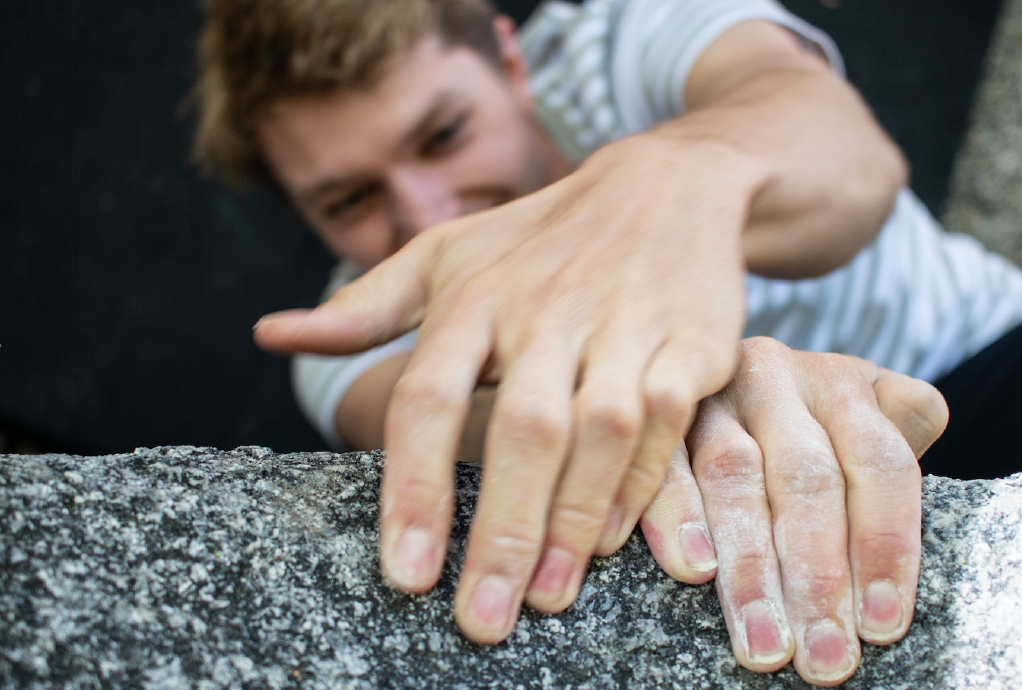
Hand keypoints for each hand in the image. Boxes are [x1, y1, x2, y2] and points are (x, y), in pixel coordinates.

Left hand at [253, 132, 764, 642]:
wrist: (664, 184)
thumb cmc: (538, 236)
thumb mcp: (444, 255)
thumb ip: (364, 307)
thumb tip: (269, 335)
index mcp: (473, 296)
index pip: (429, 397)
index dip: (414, 489)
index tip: (406, 573)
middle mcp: (546, 310)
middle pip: (521, 428)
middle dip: (501, 530)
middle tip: (481, 619)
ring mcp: (623, 323)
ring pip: (599, 431)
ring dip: (572, 520)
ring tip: (543, 597)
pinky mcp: (689, 339)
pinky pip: (664, 422)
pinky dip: (638, 486)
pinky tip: (607, 541)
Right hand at [639, 338, 946, 685]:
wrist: (700, 371)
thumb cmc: (804, 430)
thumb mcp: (863, 424)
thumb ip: (901, 458)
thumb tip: (908, 552)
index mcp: (844, 382)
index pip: (881, 463)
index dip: (886, 546)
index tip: (882, 625)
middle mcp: (779, 376)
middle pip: (808, 477)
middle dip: (819, 578)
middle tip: (824, 658)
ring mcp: (712, 392)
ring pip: (735, 476)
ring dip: (751, 570)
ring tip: (765, 645)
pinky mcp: (654, 415)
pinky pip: (663, 466)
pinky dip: (678, 518)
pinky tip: (695, 571)